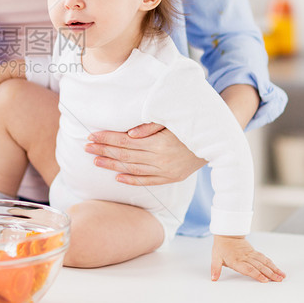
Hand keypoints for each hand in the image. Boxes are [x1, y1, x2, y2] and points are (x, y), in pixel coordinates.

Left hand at [85, 123, 206, 185]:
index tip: (91, 135)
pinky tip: (117, 177)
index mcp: (159, 142)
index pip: (125, 141)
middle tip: (86, 147)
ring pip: (132, 169)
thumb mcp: (172, 121)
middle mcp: (160, 159)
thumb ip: (150, 126)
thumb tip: (130, 133)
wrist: (217, 143)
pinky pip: (147, 181)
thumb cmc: (190, 126)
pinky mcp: (171, 178)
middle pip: (125, 155)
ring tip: (95, 161)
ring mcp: (165, 171)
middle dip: (103, 150)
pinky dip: (131, 180)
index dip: (107, 138)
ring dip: (112, 165)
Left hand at [211, 235, 285, 282]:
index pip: (248, 269)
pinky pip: (264, 258)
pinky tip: (277, 269)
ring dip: (273, 269)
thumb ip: (215, 269)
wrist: (226, 233)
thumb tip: (213, 278)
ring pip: (264, 262)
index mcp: (236, 260)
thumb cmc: (221, 247)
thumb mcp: (215, 257)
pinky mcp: (254, 252)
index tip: (265, 280)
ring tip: (282, 276)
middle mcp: (245, 257)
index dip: (257, 274)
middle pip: (259, 266)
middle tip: (278, 280)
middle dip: (270, 274)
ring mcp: (251, 254)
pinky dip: (271, 263)